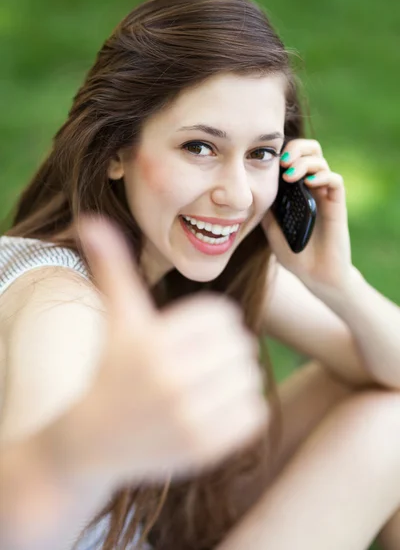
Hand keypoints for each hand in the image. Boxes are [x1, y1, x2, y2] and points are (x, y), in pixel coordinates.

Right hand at [75, 215, 268, 483]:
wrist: (90, 441)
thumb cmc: (109, 367)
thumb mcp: (115, 318)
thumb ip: (111, 266)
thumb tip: (91, 218)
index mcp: (151, 341)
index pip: (222, 316)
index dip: (213, 322)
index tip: (195, 333)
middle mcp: (169, 381)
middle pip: (240, 345)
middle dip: (226, 348)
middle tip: (205, 358)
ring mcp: (187, 419)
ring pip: (250, 378)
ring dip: (236, 376)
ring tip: (212, 380)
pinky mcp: (203, 450)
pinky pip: (254, 413)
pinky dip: (243, 406)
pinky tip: (216, 405)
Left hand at [261, 138, 352, 294]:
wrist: (316, 275)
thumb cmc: (294, 253)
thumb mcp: (271, 229)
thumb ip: (264, 209)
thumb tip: (248, 192)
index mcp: (295, 189)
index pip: (292, 156)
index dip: (282, 151)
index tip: (265, 159)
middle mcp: (311, 187)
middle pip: (310, 150)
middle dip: (296, 148)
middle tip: (282, 161)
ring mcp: (324, 195)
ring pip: (321, 161)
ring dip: (304, 162)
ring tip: (290, 175)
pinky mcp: (337, 205)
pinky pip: (335, 181)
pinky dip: (323, 176)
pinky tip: (309, 183)